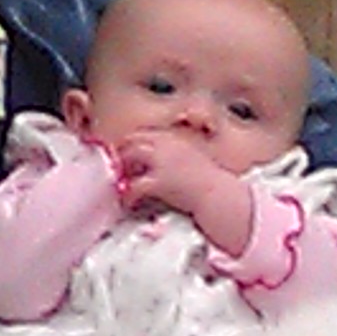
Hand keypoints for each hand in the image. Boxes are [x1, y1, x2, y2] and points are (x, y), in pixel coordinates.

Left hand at [116, 132, 254, 251]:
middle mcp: (166, 145)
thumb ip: (171, 156)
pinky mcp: (160, 181)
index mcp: (173, 139)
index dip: (130, 145)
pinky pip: (135, 185)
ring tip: (120, 184)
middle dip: (122, 155)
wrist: (219, 196)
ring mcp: (162, 162)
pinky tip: (128, 202)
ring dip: (121, 171)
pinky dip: (128, 194)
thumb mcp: (190, 159)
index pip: (143, 133)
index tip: (125, 156)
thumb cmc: (206, 182)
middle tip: (118, 171)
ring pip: (129, 157)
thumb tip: (151, 165)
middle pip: (132, 141)